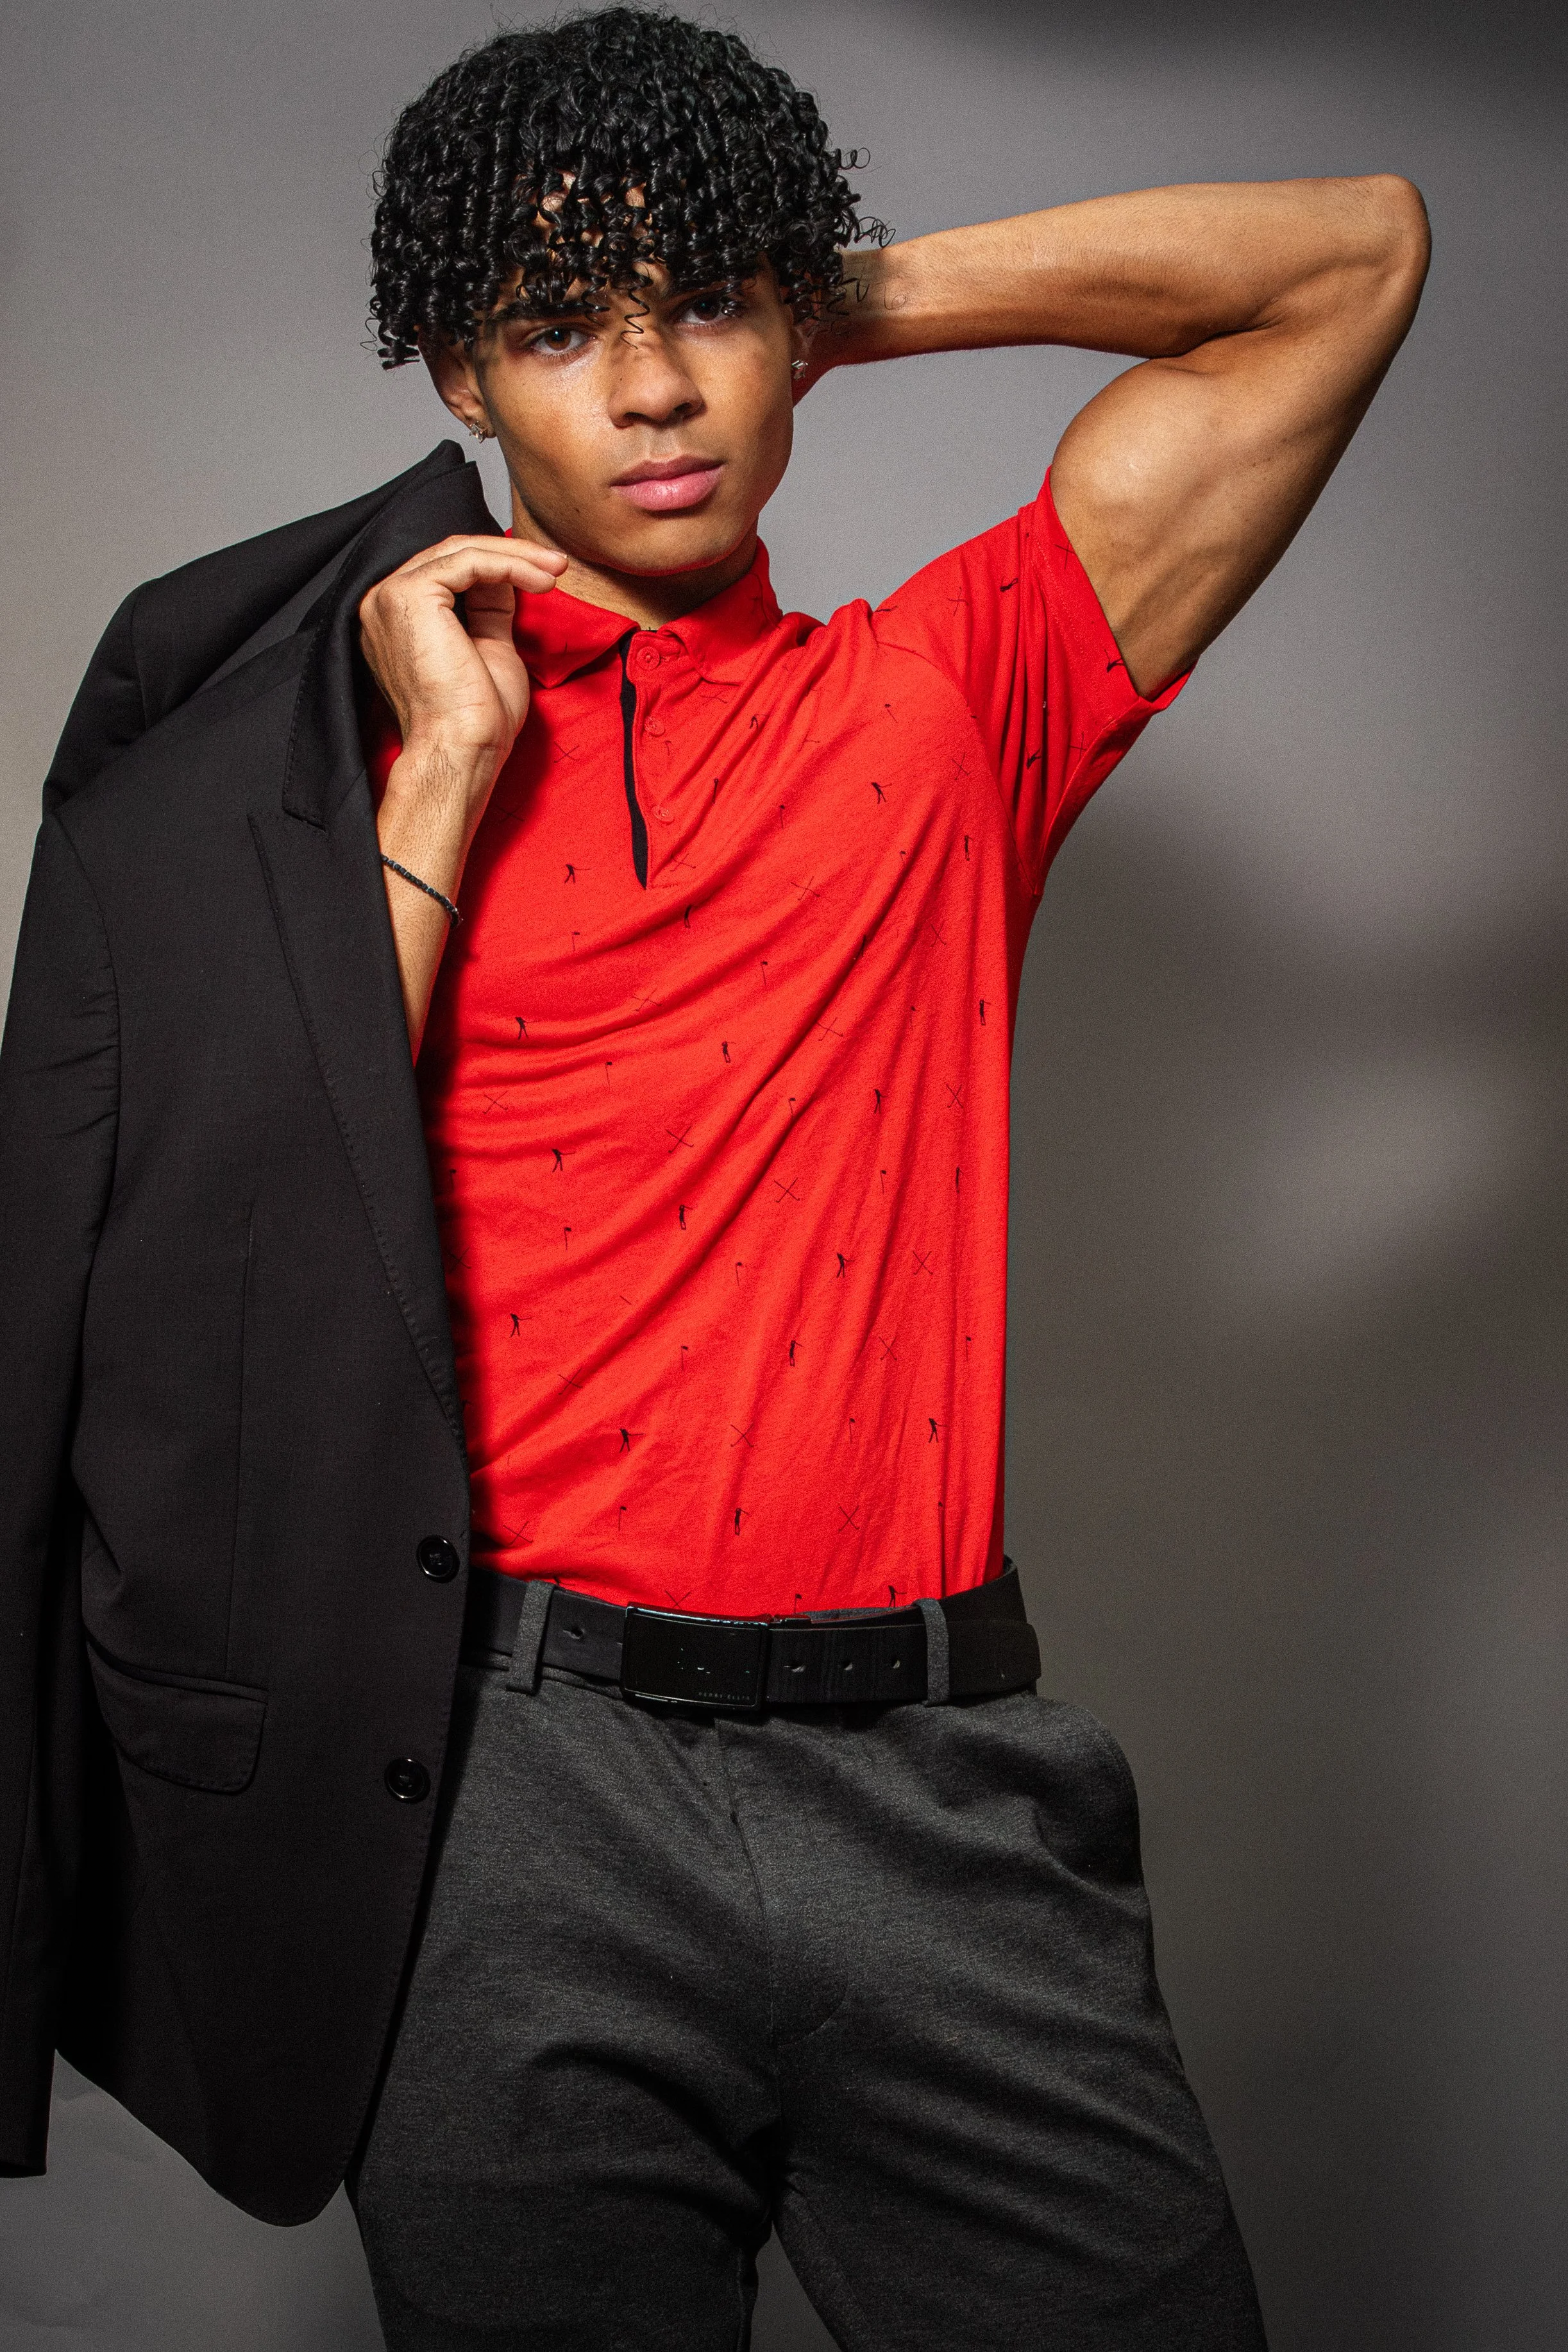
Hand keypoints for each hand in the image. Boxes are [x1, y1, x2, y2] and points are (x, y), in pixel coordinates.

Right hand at [358, 535, 567, 813]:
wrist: (460, 750)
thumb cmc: (475, 719)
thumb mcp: (487, 648)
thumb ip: (489, 610)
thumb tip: (506, 577)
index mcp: (398, 617)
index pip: (449, 570)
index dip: (499, 564)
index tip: (544, 574)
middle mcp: (384, 602)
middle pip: (454, 554)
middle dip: (512, 553)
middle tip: (557, 564)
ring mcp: (391, 596)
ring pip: (462, 552)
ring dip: (517, 556)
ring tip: (555, 572)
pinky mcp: (409, 595)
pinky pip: (468, 563)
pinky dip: (509, 565)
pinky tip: (541, 581)